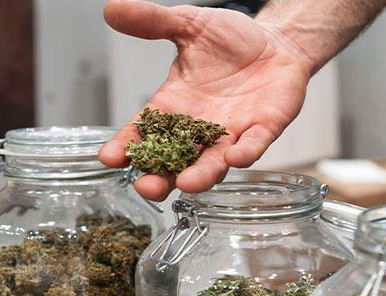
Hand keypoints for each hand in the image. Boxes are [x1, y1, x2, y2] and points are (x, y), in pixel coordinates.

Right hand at [99, 0, 311, 200]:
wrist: (275, 41)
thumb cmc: (232, 40)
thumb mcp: (189, 26)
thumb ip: (153, 22)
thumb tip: (112, 10)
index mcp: (176, 105)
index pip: (145, 130)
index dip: (127, 145)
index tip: (110, 158)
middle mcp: (200, 127)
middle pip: (175, 160)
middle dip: (161, 176)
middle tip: (146, 188)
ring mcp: (232, 131)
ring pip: (213, 162)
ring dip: (201, 175)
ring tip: (186, 183)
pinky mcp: (264, 127)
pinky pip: (254, 144)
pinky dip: (245, 153)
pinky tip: (234, 157)